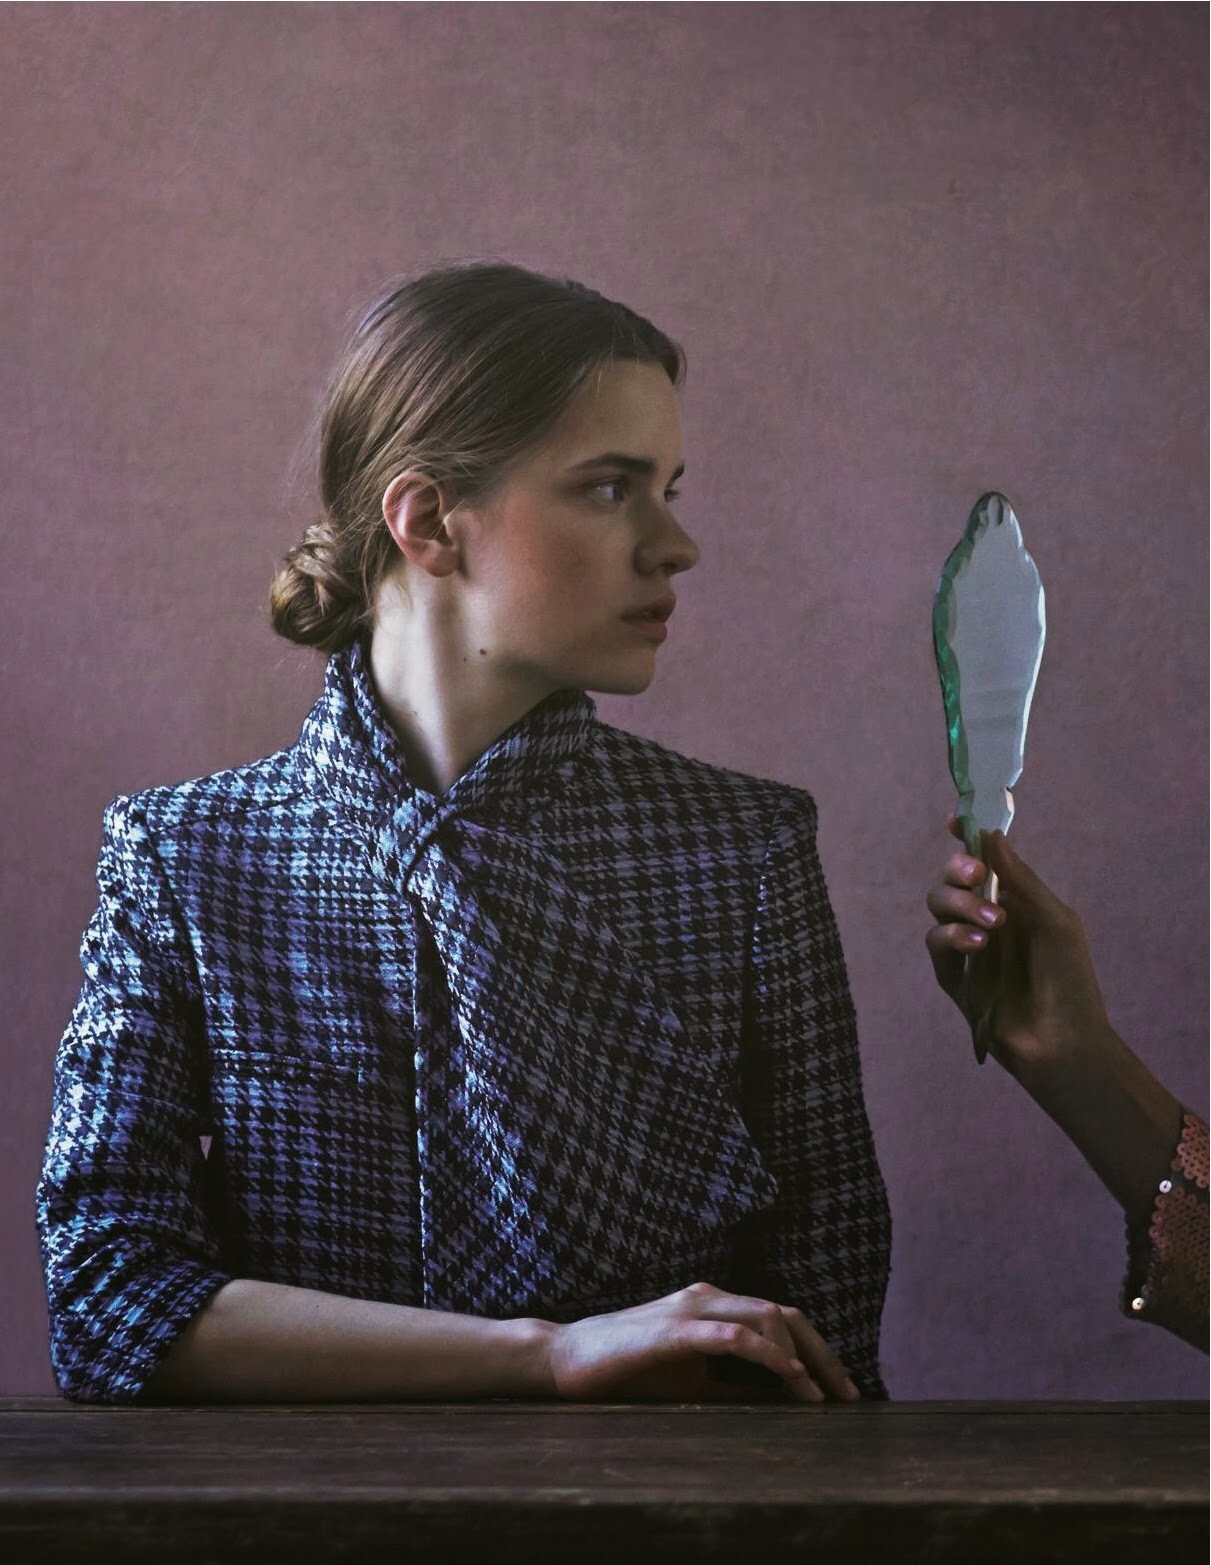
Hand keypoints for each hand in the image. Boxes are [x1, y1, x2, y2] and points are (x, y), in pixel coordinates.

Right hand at [544, 1281, 860, 1403]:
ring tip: (819, 1397)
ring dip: (801, 1357)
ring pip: (767, 1318)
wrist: (567, 1359)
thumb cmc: (627, 1370)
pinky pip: (733, 1335)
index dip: (818, 1352)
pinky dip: (767, 1354)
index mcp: (713, 1305)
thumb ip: (733, 1384)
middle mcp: (708, 1296)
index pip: (781, 1319)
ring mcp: (692, 1308)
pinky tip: (787, 1378)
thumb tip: (781, 1400)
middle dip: (824, 1355)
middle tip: (850, 1395)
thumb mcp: (692, 1381)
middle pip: (786, 1315)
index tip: (842, 1391)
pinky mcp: (675, 1329)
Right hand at [924, 814, 1114, 1080]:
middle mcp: (987, 917)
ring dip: (958, 904)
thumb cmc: (1069, 980)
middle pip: (951, 878)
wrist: (1062, 1040)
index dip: (966, 838)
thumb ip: (1020, 878)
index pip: (984, 861)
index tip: (954, 821)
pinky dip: (952, 936)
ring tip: (992, 923)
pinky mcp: (952, 975)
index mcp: (1015, 900)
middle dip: (957, 871)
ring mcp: (967, 946)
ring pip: (938, 905)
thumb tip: (991, 835)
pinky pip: (936, 943)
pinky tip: (978, 945)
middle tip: (976, 876)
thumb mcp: (1054, 920)